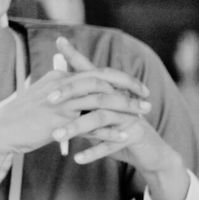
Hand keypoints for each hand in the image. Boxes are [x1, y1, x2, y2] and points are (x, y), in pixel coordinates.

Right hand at [0, 58, 153, 199]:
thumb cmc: (20, 118)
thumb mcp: (41, 98)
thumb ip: (58, 90)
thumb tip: (69, 82)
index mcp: (59, 78)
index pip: (95, 71)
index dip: (118, 77)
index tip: (135, 85)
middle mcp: (62, 86)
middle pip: (102, 80)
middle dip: (128, 88)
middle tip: (146, 97)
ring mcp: (60, 103)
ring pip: (100, 100)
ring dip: (125, 108)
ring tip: (143, 117)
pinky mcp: (59, 122)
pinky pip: (91, 125)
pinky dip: (109, 130)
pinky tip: (125, 136)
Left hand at [49, 41, 188, 199]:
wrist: (150, 151)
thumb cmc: (118, 132)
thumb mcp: (99, 116)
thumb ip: (81, 106)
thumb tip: (53, 94)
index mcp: (111, 91)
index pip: (91, 70)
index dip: (76, 55)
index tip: (59, 40)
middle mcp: (121, 99)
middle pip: (94, 90)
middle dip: (70, 93)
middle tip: (48, 99)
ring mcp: (130, 116)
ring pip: (100, 118)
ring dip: (76, 128)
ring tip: (56, 136)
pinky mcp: (135, 135)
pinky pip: (112, 144)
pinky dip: (94, 152)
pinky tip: (77, 159)